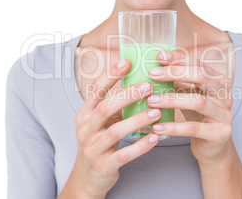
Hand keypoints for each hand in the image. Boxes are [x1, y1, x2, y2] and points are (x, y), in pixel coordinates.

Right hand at [63, 59, 161, 197]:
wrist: (88, 177)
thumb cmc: (99, 143)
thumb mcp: (100, 123)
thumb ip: (113, 106)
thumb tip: (137, 82)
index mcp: (84, 115)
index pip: (95, 91)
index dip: (110, 76)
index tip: (127, 62)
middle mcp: (85, 130)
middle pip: (104, 108)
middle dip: (127, 95)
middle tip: (148, 87)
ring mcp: (93, 148)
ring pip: (115, 131)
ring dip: (138, 120)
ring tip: (156, 111)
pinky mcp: (104, 165)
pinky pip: (124, 154)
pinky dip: (141, 146)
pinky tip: (155, 137)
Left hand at [147, 51, 233, 163]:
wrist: (212, 148)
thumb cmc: (198, 118)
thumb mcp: (189, 96)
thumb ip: (178, 82)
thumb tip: (154, 67)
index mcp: (218, 81)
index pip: (198, 64)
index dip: (179, 59)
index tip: (158, 57)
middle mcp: (225, 94)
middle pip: (202, 76)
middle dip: (175, 73)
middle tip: (152, 75)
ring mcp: (224, 114)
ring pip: (198, 101)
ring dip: (172, 100)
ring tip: (151, 101)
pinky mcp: (220, 133)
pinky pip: (193, 129)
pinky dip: (174, 127)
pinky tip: (157, 127)